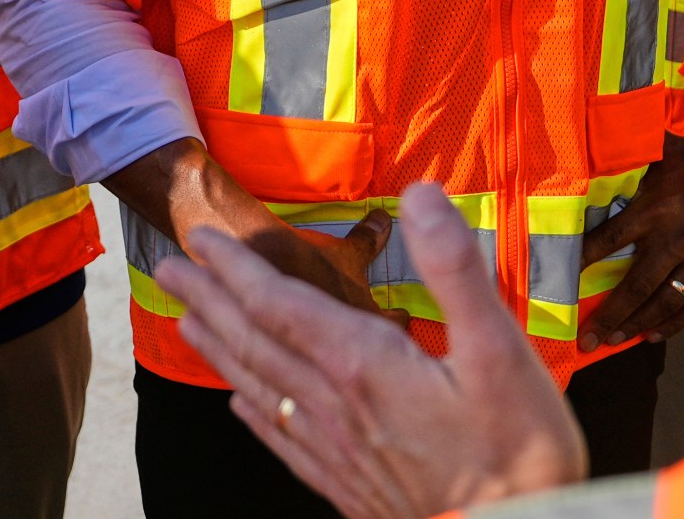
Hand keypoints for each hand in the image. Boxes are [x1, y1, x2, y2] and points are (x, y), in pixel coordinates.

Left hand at [158, 182, 586, 518]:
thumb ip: (454, 270)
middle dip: (209, 300)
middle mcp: (335, 406)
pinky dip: (255, 414)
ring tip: (186, 323)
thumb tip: (420, 197)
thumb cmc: (516, 455)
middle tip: (167, 270)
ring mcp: (337, 450)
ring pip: (260, 388)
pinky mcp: (348, 486)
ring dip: (219, 350)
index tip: (200, 239)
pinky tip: (242, 407)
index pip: (279, 303)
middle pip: (255, 342)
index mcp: (363, 364)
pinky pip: (283, 440)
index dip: (235, 268)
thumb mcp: (500, 350)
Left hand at [576, 131, 683, 350]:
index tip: (562, 283)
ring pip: (665, 301)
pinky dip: (676, 323)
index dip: (584, 263)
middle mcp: (674, 239)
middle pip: (636, 286)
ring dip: (639, 324)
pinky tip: (654, 335)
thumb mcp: (655, 154)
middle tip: (588, 340)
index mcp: (652, 211)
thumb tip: (590, 158)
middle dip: (610, 316)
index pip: (609, 241)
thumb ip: (625, 164)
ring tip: (615, 341)